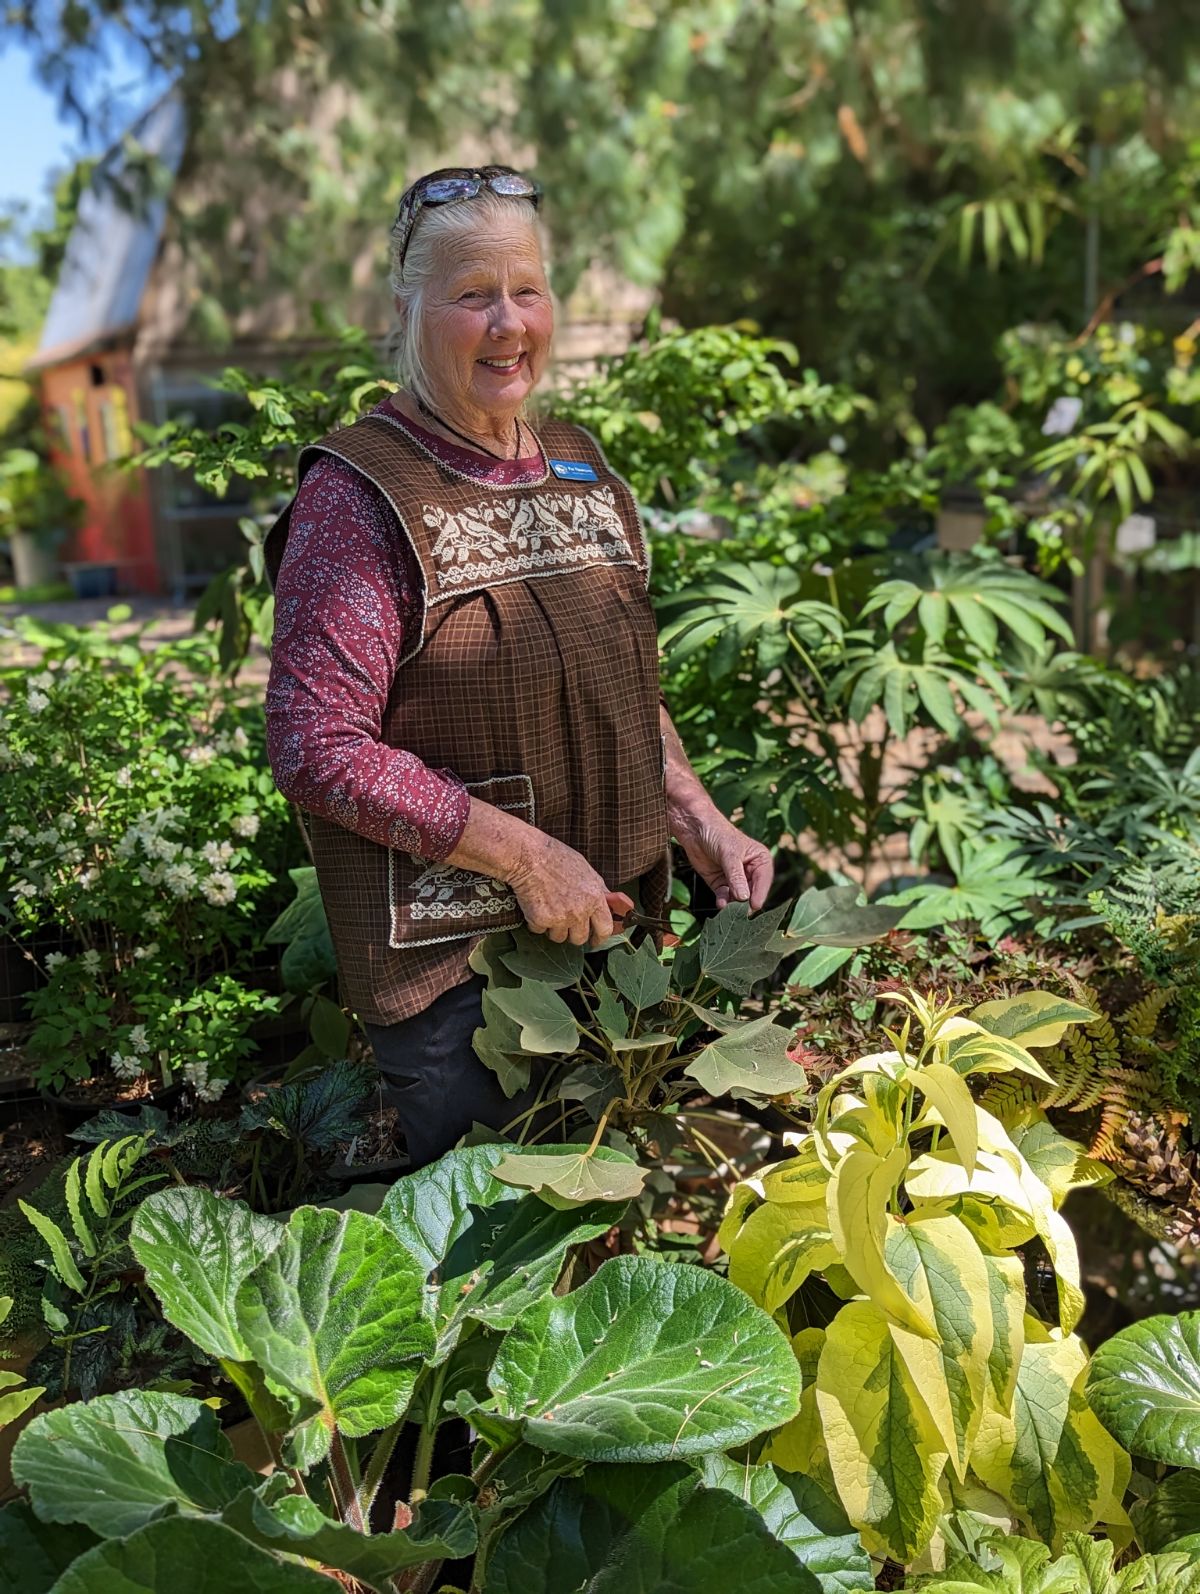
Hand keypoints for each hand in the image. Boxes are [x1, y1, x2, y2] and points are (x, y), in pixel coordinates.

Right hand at [507, 831, 614, 945]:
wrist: (529, 856)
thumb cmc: (556, 858)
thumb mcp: (586, 870)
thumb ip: (597, 890)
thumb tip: (606, 902)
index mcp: (595, 898)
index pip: (605, 928)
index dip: (600, 937)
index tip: (595, 940)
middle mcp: (580, 911)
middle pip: (580, 938)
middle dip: (572, 934)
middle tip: (565, 924)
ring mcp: (561, 918)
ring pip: (559, 937)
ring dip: (553, 928)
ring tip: (547, 909)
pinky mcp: (541, 920)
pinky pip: (539, 930)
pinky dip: (535, 921)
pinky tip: (534, 905)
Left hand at [673, 805, 773, 911]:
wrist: (694, 829)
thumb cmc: (717, 833)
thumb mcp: (729, 854)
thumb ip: (736, 876)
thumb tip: (744, 898)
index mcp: (760, 860)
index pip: (763, 881)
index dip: (759, 894)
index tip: (753, 906)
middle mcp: (750, 871)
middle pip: (752, 893)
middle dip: (745, 903)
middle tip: (739, 913)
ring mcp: (735, 879)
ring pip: (738, 898)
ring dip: (733, 905)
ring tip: (727, 909)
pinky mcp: (720, 883)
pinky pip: (725, 897)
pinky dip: (723, 901)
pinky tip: (720, 903)